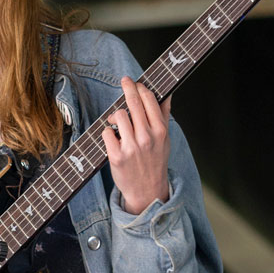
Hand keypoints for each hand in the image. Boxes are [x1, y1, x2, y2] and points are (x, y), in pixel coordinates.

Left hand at [103, 75, 171, 216]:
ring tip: (117, 123)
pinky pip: (106, 132)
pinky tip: (113, 138)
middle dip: (127, 87)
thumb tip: (167, 94)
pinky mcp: (116, 156)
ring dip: (116, 116)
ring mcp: (131, 147)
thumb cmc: (155, 162)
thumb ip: (164, 116)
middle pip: (133, 102)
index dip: (140, 87)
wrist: (147, 191)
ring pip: (118, 115)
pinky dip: (108, 132)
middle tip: (124, 80)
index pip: (149, 100)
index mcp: (160, 131)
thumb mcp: (165, 139)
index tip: (135, 82)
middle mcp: (146, 137)